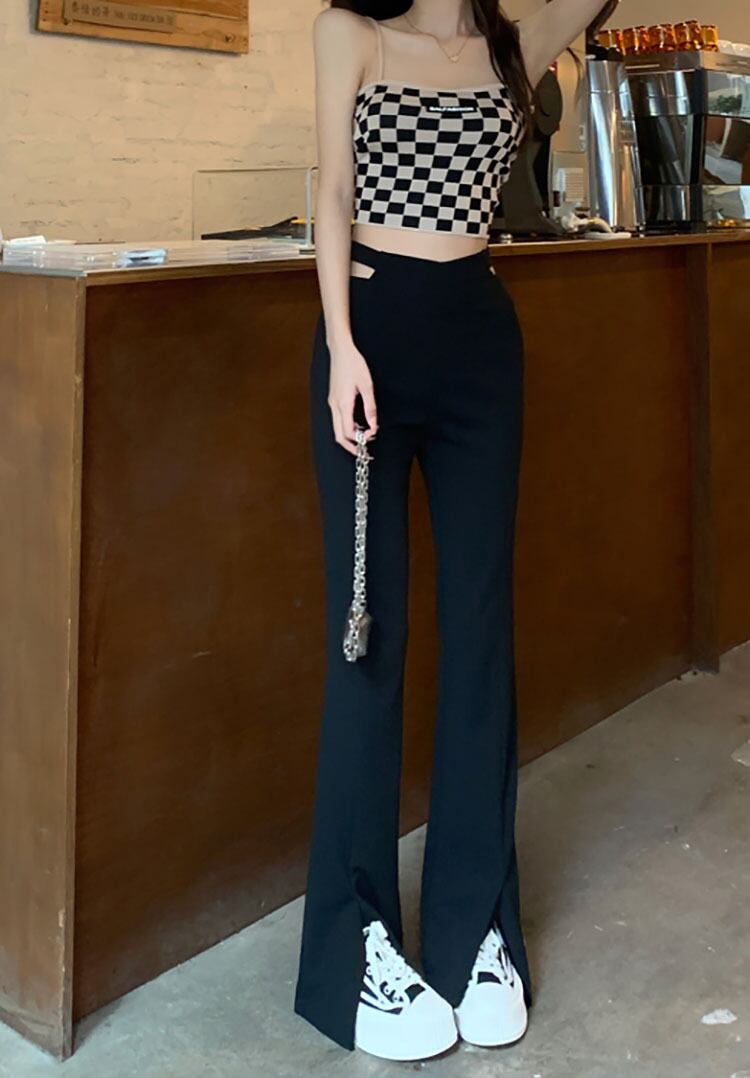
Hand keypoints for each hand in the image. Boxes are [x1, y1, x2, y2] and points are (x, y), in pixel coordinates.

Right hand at [327, 339, 378, 456]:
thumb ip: (370, 407)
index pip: (349, 432)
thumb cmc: (354, 364)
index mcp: (343, 404)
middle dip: (351, 446)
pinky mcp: (333, 399)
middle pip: (339, 436)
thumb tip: (374, 425)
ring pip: (336, 429)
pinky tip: (357, 426)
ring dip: (348, 437)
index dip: (361, 439)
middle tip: (364, 452)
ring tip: (363, 438)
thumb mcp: (367, 385)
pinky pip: (337, 420)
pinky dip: (345, 428)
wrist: (340, 349)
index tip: (374, 434)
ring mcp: (332, 403)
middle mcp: (334, 406)